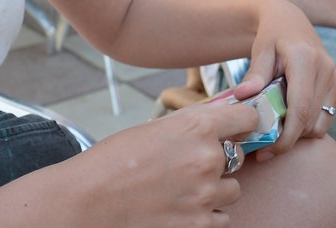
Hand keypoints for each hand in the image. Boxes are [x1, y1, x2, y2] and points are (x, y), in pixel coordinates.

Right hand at [72, 99, 260, 226]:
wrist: (88, 200)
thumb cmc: (114, 160)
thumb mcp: (155, 128)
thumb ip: (191, 124)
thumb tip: (218, 119)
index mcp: (197, 126)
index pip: (247, 117)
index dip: (244, 121)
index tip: (241, 126)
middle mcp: (208, 157)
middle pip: (238, 155)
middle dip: (220, 159)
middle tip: (191, 164)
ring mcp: (205, 193)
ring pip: (233, 189)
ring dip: (216, 189)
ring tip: (185, 189)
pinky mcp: (199, 224)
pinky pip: (222, 218)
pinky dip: (208, 214)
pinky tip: (184, 207)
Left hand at [233, 0, 335, 150]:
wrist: (289, 20)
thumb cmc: (271, 35)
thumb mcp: (260, 51)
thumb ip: (254, 74)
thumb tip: (242, 97)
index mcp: (306, 60)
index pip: (300, 108)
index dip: (286, 136)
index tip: (266, 151)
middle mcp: (326, 70)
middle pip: (310, 120)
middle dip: (287, 139)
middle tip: (263, 147)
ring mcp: (334, 79)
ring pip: (319, 124)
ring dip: (298, 134)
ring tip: (274, 132)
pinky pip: (325, 118)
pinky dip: (307, 126)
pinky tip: (288, 121)